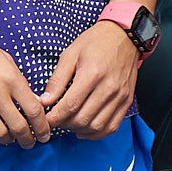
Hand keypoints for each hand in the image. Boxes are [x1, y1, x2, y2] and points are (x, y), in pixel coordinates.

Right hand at [0, 26, 48, 146]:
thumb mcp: (4, 59)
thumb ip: (20, 81)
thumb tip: (35, 103)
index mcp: (11, 78)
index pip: (34, 111)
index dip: (43, 128)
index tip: (44, 135)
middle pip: (19, 127)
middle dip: (28, 140)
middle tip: (29, 144)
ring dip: (7, 141)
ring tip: (8, 139)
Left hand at [40, 22, 140, 138]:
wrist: (124, 37)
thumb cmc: (95, 42)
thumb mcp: (70, 54)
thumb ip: (57, 79)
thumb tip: (44, 100)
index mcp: (92, 74)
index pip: (70, 105)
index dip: (55, 117)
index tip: (45, 120)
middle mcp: (109, 88)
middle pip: (83, 118)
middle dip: (64, 124)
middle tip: (54, 121)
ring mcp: (120, 97)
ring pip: (97, 126)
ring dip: (79, 130)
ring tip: (67, 124)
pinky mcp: (127, 101)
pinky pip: (112, 126)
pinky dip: (97, 133)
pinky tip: (84, 129)